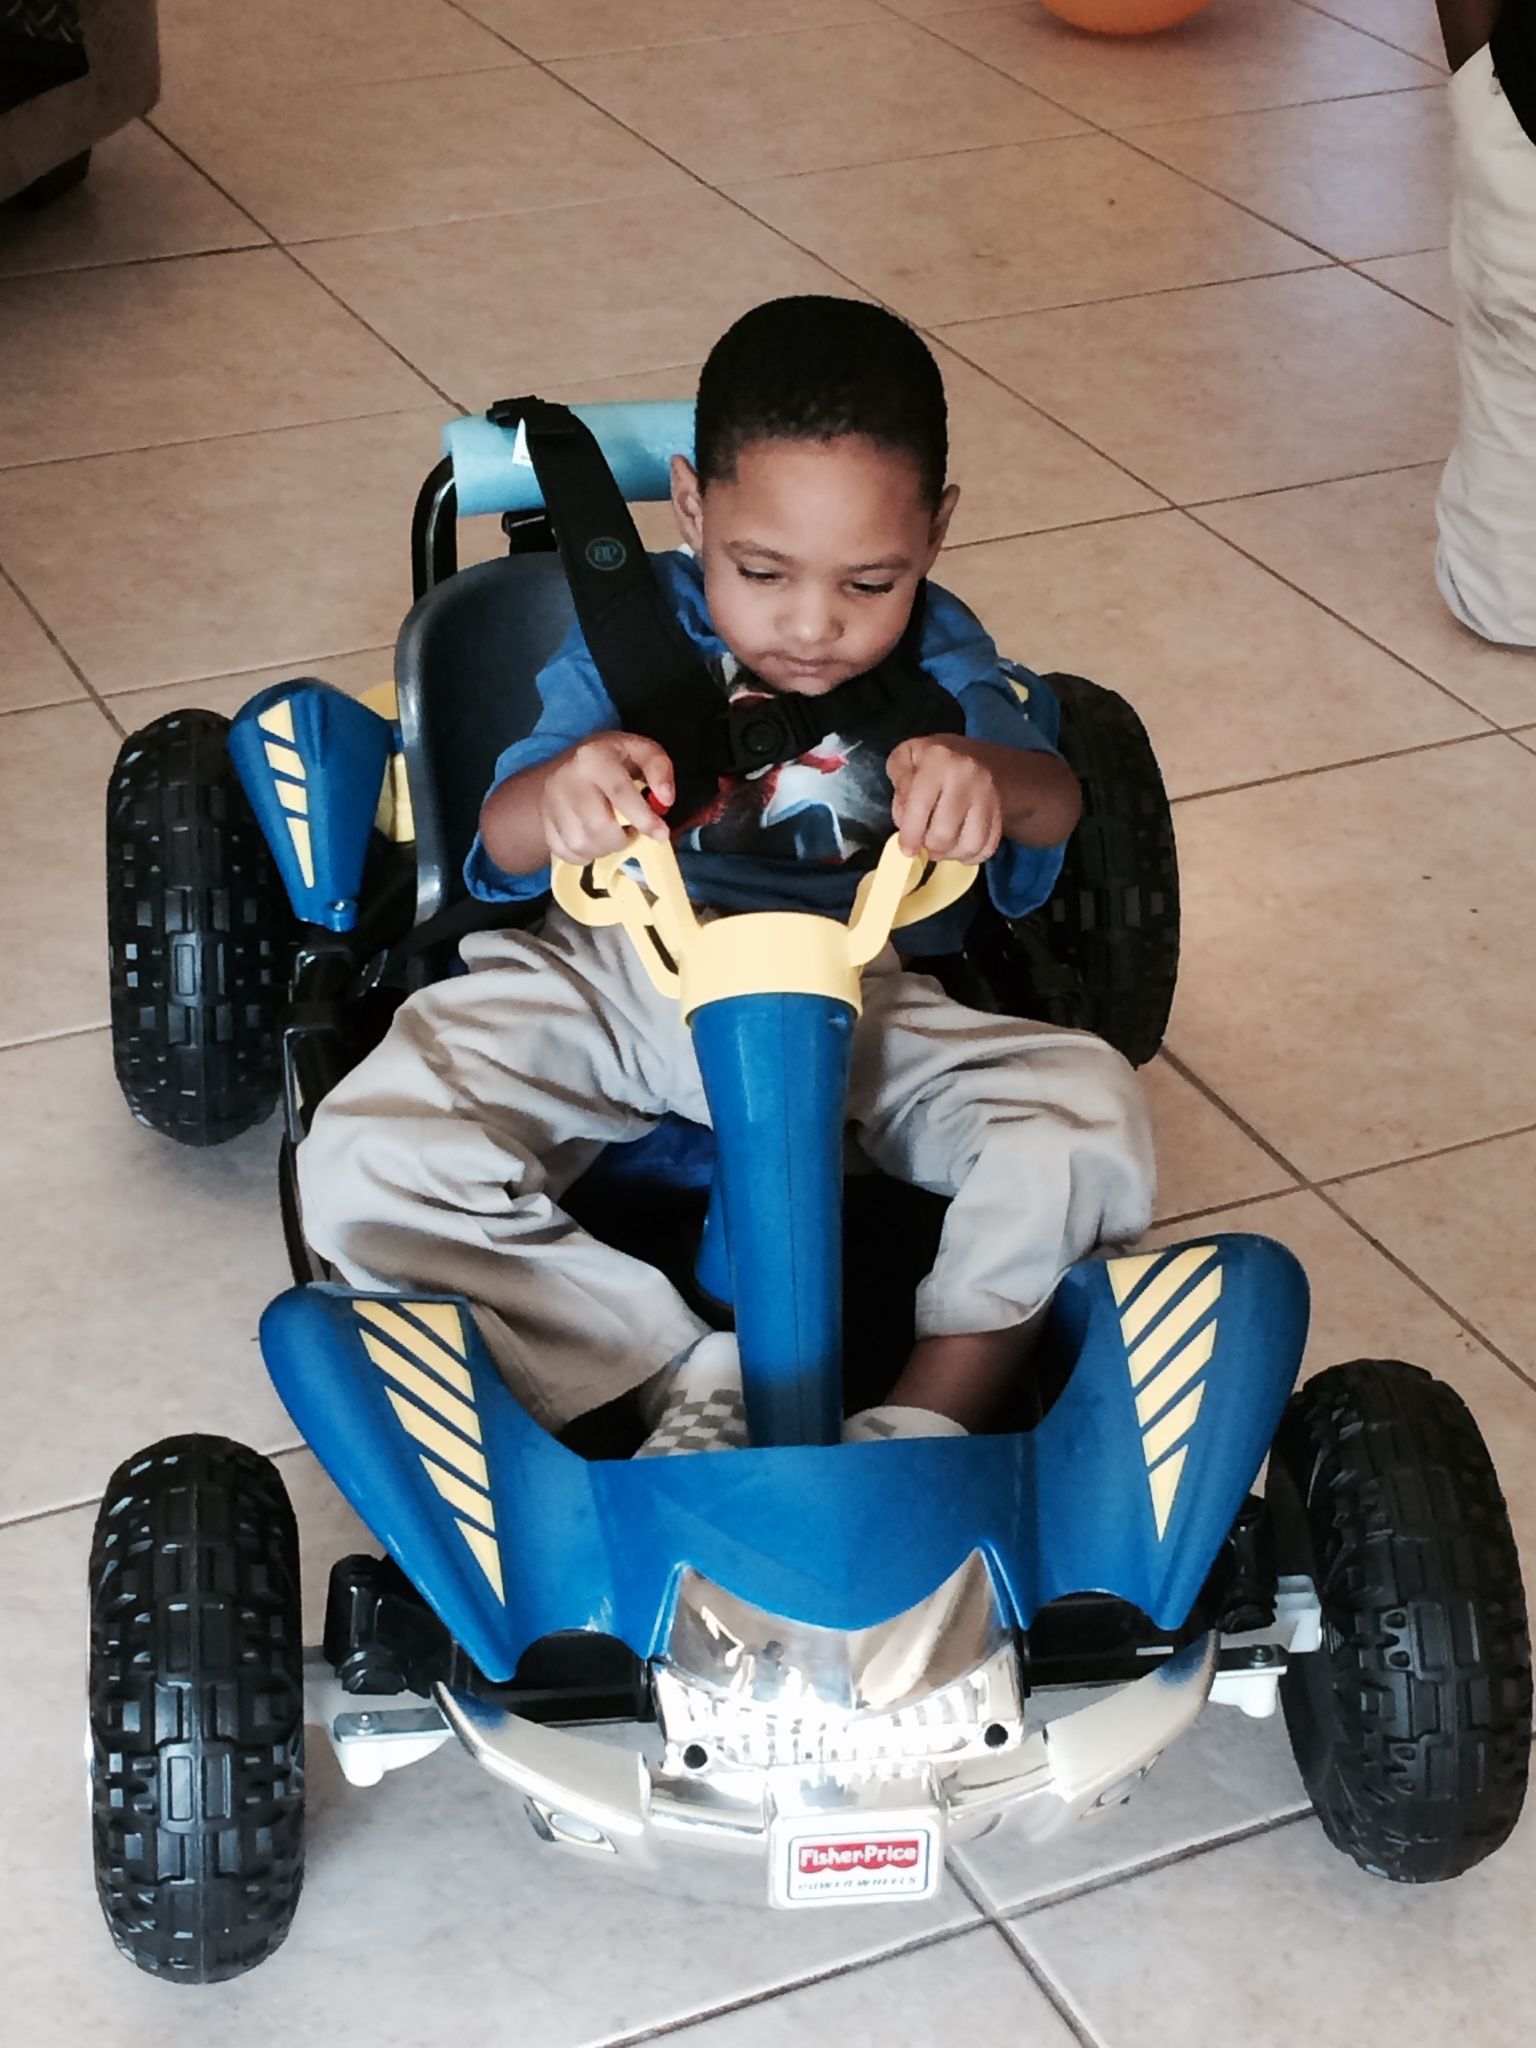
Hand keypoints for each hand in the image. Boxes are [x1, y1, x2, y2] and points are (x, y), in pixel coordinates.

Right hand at [539, 732, 674, 864]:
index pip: (619, 792)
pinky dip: (586, 855)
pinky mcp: (545, 825)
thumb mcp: (639, 750)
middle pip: (598, 826)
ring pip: (581, 845)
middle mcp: (566, 780)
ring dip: (605, 848)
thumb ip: (659, 768)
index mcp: (592, 757)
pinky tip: (595, 840)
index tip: (661, 834)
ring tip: (613, 834)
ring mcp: (551, 804)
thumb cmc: (610, 760)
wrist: (564, 768)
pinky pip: (567, 854)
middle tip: (631, 831)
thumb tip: (665, 800)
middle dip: (622, 838)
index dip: (643, 818)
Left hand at [886, 736, 1002, 863]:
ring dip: (950, 854)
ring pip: (969, 846)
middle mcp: (967, 777)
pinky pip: (987, 848)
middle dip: (929, 847)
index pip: (920, 807)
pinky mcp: (1000, 813)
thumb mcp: (906, 756)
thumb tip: (904, 816)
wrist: (978, 757)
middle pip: (944, 834)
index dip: (910, 835)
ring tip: (940, 846)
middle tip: (924, 843)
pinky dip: (970, 856)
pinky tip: (957, 847)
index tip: (906, 848)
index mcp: (938, 760)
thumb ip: (898, 782)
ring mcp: (988, 795)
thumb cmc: (933, 760)